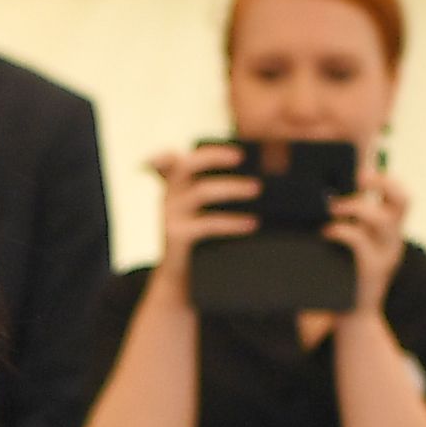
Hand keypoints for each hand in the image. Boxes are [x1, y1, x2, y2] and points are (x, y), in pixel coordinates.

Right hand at [138, 146, 257, 293]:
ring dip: (232, 188)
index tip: (180, 145)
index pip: (167, 162)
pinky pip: (208, 224)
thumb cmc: (200, 241)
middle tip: (241, 155)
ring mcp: (170, 216)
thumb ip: (219, 194)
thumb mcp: (203, 214)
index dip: (169, 151)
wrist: (182, 281)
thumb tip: (259, 182)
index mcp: (173, 187)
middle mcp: (168, 197)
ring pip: (202, 192)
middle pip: (185, 165)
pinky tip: (252, 223)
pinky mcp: (177, 237)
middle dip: (213, 156)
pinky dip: (233, 222)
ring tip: (258, 188)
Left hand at [325, 162, 413, 322]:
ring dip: (354, 207)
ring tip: (331, 207)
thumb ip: (349, 223)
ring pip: (381, 218)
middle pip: (403, 199)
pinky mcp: (372, 270)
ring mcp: (386, 255)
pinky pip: (359, 241)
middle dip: (381, 181)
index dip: (386, 178)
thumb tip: (324, 194)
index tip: (363, 169)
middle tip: (357, 178)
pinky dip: (340, 231)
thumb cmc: (346, 275)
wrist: (354, 318)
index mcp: (391, 231)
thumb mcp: (354, 246)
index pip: (402, 196)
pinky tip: (325, 232)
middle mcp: (394, 240)